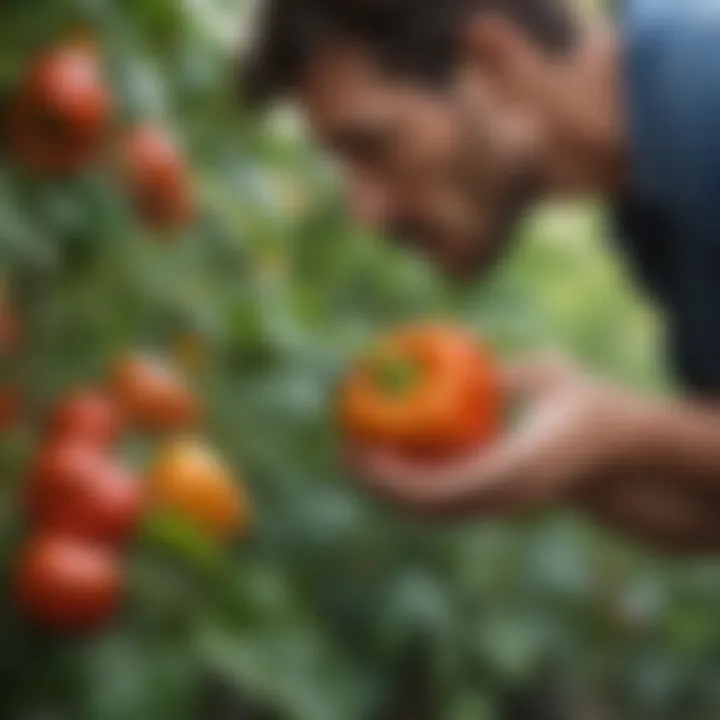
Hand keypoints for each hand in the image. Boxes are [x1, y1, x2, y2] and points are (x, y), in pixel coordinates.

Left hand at [349, 354, 640, 519]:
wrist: (624, 458)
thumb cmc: (594, 407)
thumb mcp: (555, 374)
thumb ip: (510, 370)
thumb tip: (467, 361)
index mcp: (520, 470)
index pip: (448, 489)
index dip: (399, 479)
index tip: (364, 452)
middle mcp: (506, 499)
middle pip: (429, 510)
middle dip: (381, 489)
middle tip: (345, 452)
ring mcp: (501, 507)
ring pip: (434, 511)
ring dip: (390, 490)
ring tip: (356, 455)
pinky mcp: (496, 504)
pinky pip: (445, 501)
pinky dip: (410, 485)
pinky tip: (389, 459)